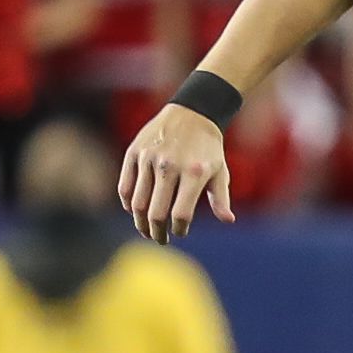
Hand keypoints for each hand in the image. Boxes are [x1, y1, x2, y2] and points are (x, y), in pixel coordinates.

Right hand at [120, 104, 233, 242]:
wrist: (191, 114)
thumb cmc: (209, 149)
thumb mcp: (220, 171)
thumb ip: (221, 198)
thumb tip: (228, 221)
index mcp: (194, 173)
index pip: (181, 214)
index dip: (179, 229)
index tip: (179, 233)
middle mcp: (170, 166)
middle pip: (156, 213)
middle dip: (157, 232)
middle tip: (160, 239)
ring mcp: (149, 158)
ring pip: (138, 203)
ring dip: (140, 222)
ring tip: (146, 230)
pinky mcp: (134, 152)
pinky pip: (125, 185)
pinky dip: (128, 203)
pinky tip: (134, 211)